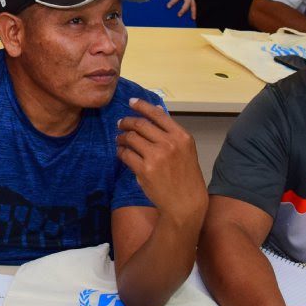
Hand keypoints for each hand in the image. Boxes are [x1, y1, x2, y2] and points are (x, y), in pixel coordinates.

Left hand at [116, 98, 206, 224]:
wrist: (185, 203)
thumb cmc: (186, 176)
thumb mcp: (186, 150)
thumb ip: (171, 132)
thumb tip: (156, 111)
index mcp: (181, 136)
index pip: (157, 114)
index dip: (141, 105)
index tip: (131, 102)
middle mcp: (169, 143)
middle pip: (140, 124)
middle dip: (127, 122)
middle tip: (121, 124)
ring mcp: (156, 156)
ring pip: (131, 138)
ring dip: (122, 137)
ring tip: (119, 139)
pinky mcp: (144, 170)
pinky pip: (126, 154)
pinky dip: (121, 151)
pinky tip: (121, 152)